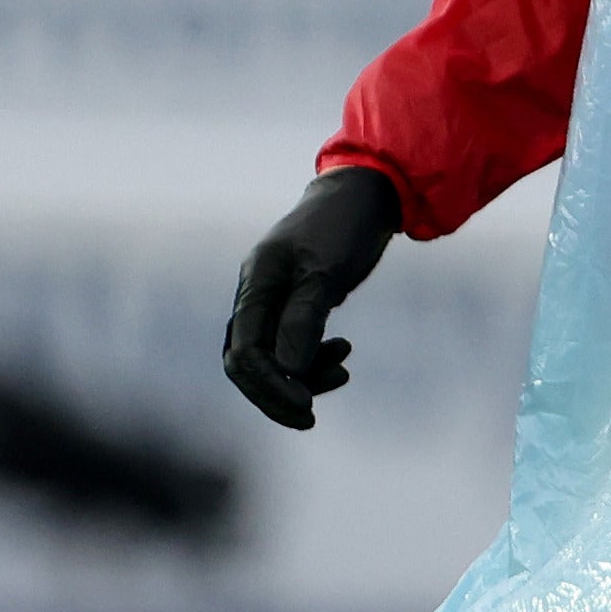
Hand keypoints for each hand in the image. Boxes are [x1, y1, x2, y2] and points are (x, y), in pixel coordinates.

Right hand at [224, 166, 405, 428]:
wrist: (366, 193)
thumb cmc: (344, 226)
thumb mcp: (327, 273)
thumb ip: (304, 320)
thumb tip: (286, 374)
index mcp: (256, 283)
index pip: (244, 353)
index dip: (270, 388)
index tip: (306, 410)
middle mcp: (257, 292)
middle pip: (249, 362)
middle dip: (278, 392)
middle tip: (311, 417)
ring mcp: (274, 297)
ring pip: (272, 356)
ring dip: (303, 374)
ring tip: (344, 371)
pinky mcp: (296, 301)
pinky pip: (292, 343)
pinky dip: (314, 357)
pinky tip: (343, 355)